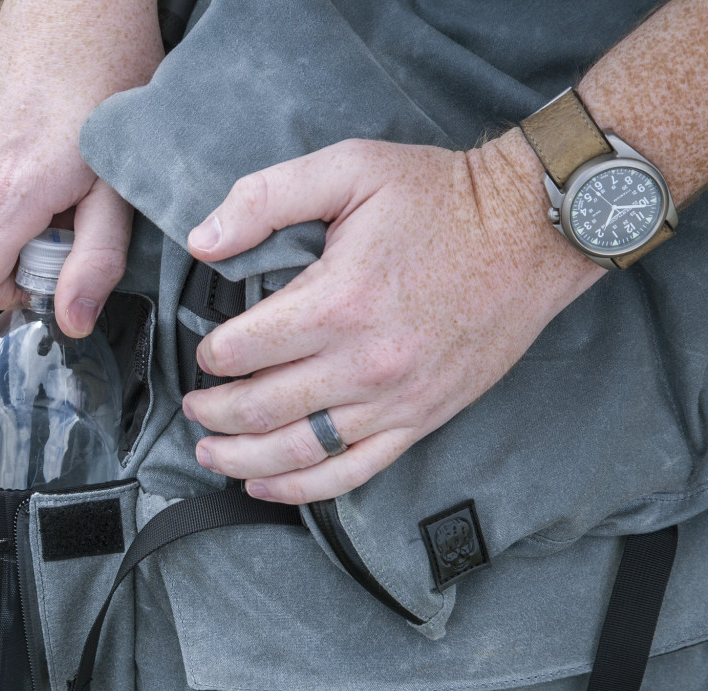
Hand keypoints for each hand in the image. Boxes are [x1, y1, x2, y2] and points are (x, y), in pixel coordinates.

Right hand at [0, 0, 162, 335]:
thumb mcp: (119, 185)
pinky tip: (51, 156)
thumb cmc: (110, 77)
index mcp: (7, 193)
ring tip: (67, 183)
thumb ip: (97, 259)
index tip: (49, 277)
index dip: (7, 296)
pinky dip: (8, 190)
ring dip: (16, 223)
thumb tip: (72, 321)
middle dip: (18, 260)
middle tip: (72, 224)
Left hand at [182, 132, 604, 502]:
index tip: (205, 351)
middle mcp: (363, 364)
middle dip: (214, 413)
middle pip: (261, 408)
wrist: (531, 234)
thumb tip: (201, 243)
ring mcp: (393, 401)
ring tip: (208, 453)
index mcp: (338, 302)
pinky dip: (301, 488)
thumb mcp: (350, 168)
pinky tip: (265, 486)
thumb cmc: (441, 199)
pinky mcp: (419, 421)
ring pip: (298, 451)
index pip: (244, 349)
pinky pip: (351, 473)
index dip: (211, 353)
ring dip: (241, 459)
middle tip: (193, 407)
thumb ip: (266, 198)